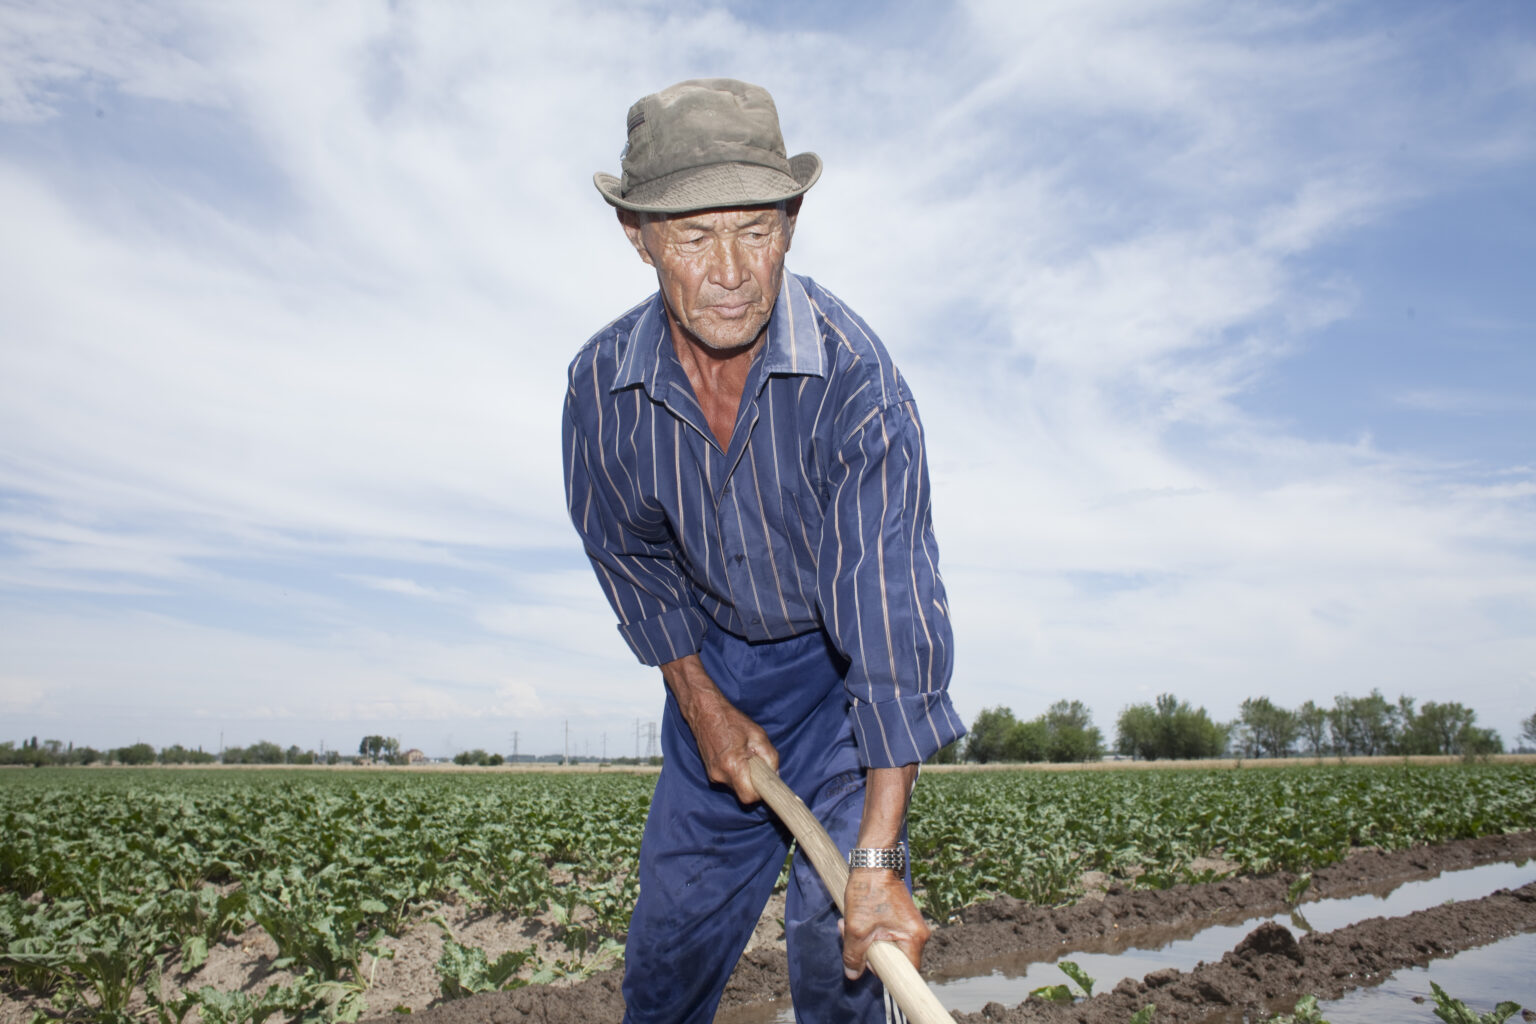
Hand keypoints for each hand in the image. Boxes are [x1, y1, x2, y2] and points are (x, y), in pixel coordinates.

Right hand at [660, 654, 777, 803]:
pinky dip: (736, 772)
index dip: (760, 793)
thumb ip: (770, 758)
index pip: (749, 797)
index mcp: (732, 765)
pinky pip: (729, 780)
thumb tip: (775, 775)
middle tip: (758, 764)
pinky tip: (736, 756)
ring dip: (745, 777)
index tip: (766, 783)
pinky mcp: (710, 773)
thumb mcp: (758, 735)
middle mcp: (720, 774)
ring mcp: (713, 775)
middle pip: (743, 793)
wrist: (705, 712)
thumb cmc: (732, 721)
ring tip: (745, 756)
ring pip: (736, 786)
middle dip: (754, 783)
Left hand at [839, 867, 929, 978]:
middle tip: (849, 938)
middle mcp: (917, 934)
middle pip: (893, 959)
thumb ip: (854, 955)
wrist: (873, 860)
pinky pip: (885, 934)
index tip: (867, 966)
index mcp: (914, 938)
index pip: (905, 972)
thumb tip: (852, 975)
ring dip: (864, 940)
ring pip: (886, 946)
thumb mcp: (856, 928)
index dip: (885, 974)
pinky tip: (854, 919)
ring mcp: (909, 925)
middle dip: (868, 952)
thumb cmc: (868, 891)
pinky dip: (869, 931)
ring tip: (846, 924)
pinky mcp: (900, 918)